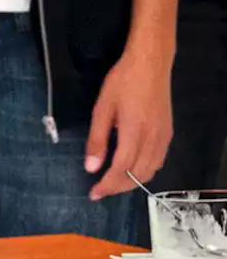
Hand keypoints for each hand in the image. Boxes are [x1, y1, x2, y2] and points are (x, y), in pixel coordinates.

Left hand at [85, 48, 173, 199]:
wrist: (150, 64)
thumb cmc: (122, 82)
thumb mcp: (102, 109)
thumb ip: (97, 139)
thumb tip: (91, 167)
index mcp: (134, 132)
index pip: (121, 169)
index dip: (107, 185)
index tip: (93, 194)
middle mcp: (153, 138)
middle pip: (137, 175)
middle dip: (118, 187)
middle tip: (100, 191)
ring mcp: (164, 137)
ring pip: (150, 171)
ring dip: (132, 182)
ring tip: (112, 183)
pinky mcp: (168, 133)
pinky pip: (158, 161)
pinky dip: (145, 171)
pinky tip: (132, 169)